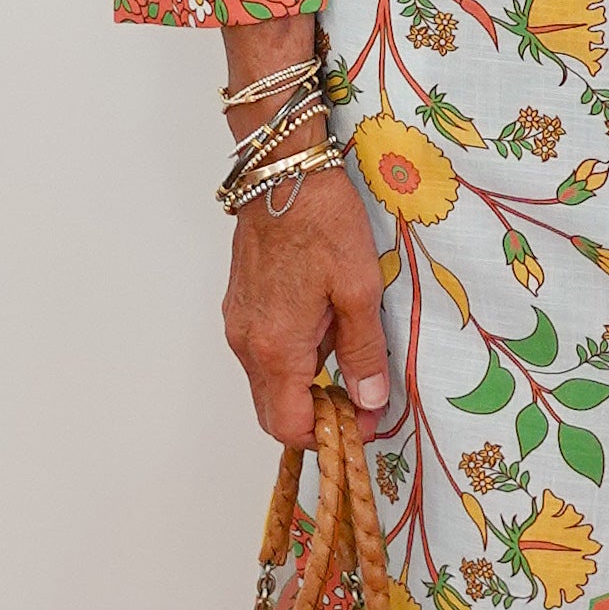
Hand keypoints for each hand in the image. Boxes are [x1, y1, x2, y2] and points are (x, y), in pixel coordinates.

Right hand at [223, 160, 393, 445]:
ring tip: (349, 355)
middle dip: (316, 417)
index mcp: (276, 348)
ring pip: (268, 383)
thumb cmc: (323, 223)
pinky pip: (262, 353)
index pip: (289, 426)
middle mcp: (247, 344)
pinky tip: (324, 327)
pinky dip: (292, 360)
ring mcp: (238, 324)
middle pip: (274, 412)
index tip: (365, 422)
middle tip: (361, 400)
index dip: (328, 436)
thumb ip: (363, 352)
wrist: (283, 173)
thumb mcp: (359, 290)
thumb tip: (370, 401)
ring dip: (305, 386)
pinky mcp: (239, 306)